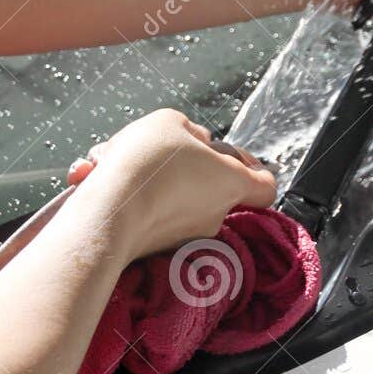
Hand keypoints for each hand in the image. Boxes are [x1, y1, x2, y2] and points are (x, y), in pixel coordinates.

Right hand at [66, 110, 275, 261]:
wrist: (107, 212)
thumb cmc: (146, 162)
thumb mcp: (170, 122)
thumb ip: (190, 131)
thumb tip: (195, 143)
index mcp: (231, 183)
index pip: (265, 187)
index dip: (255, 170)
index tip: (235, 158)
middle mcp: (215, 216)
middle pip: (213, 189)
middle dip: (188, 169)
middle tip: (160, 153)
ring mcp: (187, 238)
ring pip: (175, 201)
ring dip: (154, 182)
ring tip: (120, 166)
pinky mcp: (157, 251)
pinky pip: (149, 217)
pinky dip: (134, 201)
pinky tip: (107, 184)